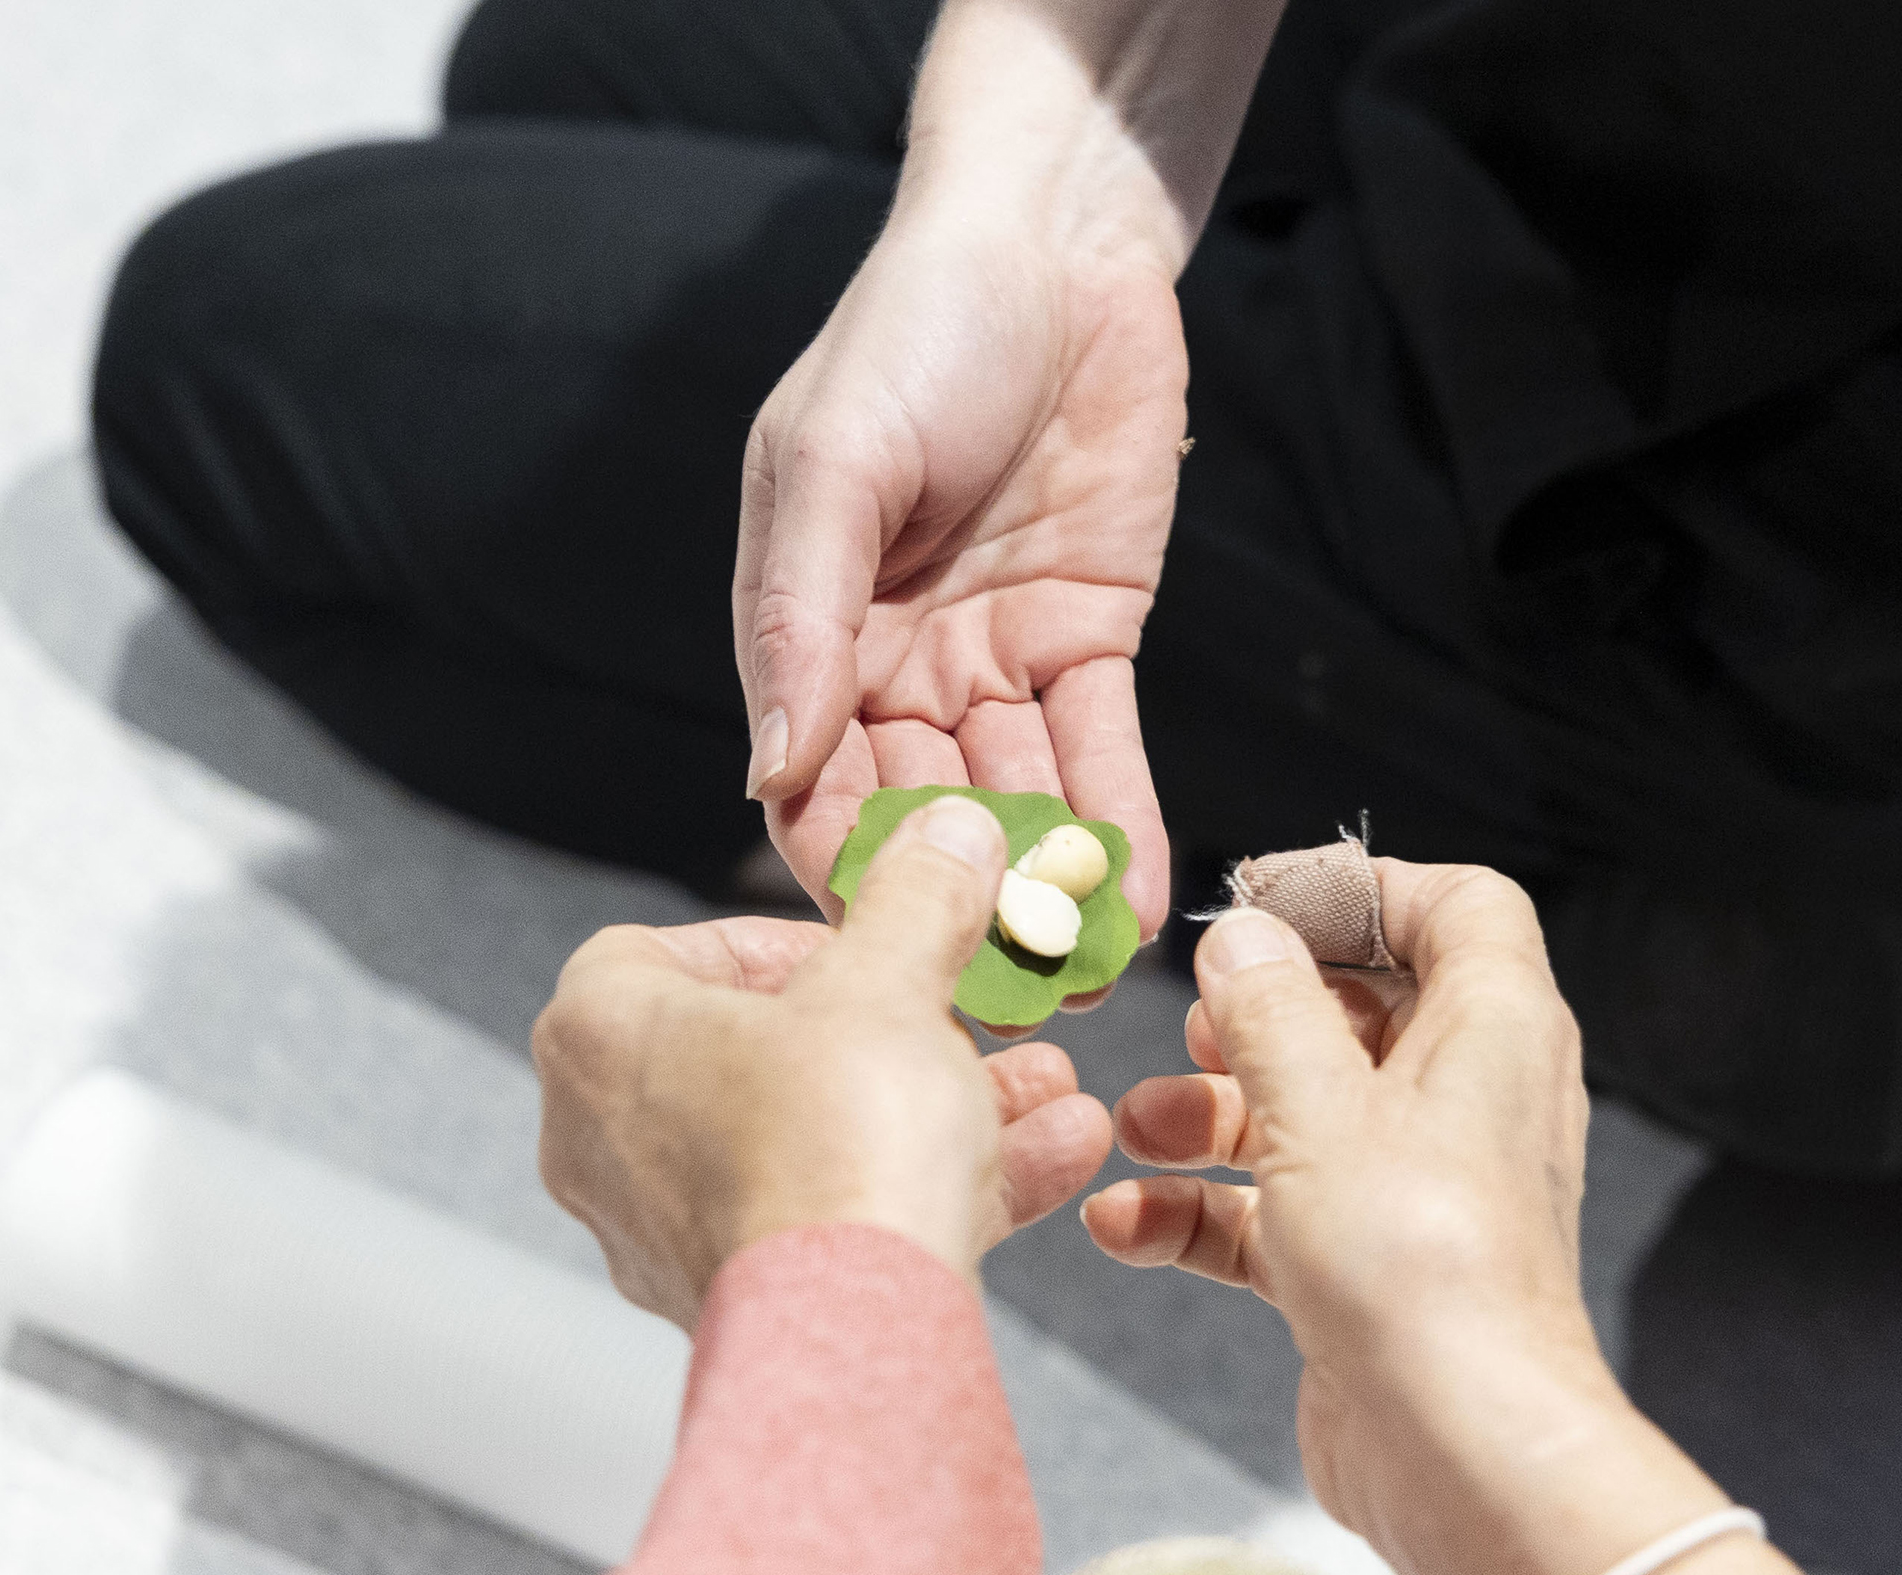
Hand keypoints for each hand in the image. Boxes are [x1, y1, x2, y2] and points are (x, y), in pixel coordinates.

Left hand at [536, 796, 1114, 1323]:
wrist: (854, 1326)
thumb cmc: (837, 1138)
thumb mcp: (891, 980)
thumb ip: (918, 897)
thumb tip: (948, 832)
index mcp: (599, 1036)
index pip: (663, 952)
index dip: (773, 939)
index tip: (865, 947)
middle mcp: (606, 1139)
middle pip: (761, 1052)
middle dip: (891, 1030)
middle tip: (967, 1019)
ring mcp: (668, 1231)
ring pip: (814, 1140)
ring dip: (933, 1105)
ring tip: (1043, 1087)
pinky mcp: (737, 1302)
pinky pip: (838, 1218)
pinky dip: (928, 1184)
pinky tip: (1048, 1157)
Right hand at [733, 191, 1184, 954]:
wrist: (1056, 241)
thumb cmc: (915, 329)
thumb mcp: (832, 460)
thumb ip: (799, 617)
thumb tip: (768, 774)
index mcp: (808, 629)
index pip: (812, 784)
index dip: (843, 871)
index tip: (882, 963)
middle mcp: (894, 663)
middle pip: (919, 816)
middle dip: (955, 909)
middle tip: (996, 1006)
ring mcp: (994, 657)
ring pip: (1016, 801)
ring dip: (1045, 890)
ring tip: (1078, 979)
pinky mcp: (1090, 637)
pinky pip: (1101, 752)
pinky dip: (1117, 826)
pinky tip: (1133, 905)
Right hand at [1082, 864, 1608, 1552]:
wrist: (1462, 1453)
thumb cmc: (1420, 1269)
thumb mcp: (1320, 1109)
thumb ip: (1269, 1010)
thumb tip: (1242, 939)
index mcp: (1496, 1030)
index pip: (1457, 909)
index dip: (1360, 890)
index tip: (1259, 897)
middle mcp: (1469, 1102)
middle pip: (1361, 1013)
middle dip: (1257, 1016)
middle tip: (1192, 1027)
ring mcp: (1419, 1191)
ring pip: (1306, 1116)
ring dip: (1209, 1115)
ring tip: (1133, 1127)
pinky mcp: (1370, 1270)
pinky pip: (1277, 1214)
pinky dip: (1204, 1211)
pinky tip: (1126, 1224)